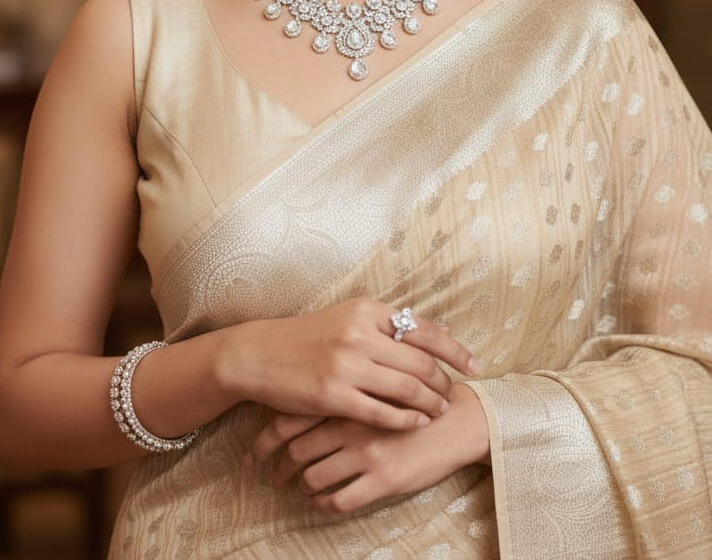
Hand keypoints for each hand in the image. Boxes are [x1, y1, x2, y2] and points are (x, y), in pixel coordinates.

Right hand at [228, 299, 478, 430]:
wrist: (261, 354)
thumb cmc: (307, 337)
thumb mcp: (345, 317)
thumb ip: (382, 325)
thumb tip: (427, 335)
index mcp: (366, 310)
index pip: (424, 329)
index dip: (455, 350)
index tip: (474, 365)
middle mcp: (360, 333)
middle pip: (421, 361)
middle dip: (444, 381)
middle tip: (454, 393)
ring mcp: (347, 365)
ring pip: (406, 388)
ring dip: (430, 403)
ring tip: (440, 410)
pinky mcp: (334, 395)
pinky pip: (382, 412)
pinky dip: (406, 420)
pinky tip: (416, 423)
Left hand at [248, 384, 490, 513]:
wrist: (457, 419)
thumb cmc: (417, 397)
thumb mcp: (377, 382)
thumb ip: (345, 387)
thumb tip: (307, 398)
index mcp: (346, 395)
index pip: (290, 418)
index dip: (266, 439)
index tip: (254, 452)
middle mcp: (350, 422)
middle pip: (295, 450)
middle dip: (277, 467)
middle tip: (270, 476)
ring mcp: (366, 451)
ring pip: (314, 476)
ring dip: (301, 487)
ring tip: (298, 490)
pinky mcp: (383, 478)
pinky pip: (340, 500)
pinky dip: (325, 504)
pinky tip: (324, 502)